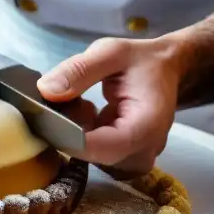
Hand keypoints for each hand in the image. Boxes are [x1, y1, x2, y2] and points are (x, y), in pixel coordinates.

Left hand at [36, 36, 188, 174]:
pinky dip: (81, 131)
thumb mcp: (110, 52)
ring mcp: (131, 161)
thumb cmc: (141, 61)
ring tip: (83, 101)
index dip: (66, 134)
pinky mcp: (121, 160)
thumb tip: (46, 91)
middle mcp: (141, 153)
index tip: (45, 112)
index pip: (98, 148)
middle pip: (89, 153)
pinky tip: (88, 110)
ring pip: (86, 153)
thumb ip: (78, 71)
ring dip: (74, 128)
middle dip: (68, 127)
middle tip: (68, 97)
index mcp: (145, 129)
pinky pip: (90, 151)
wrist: (167, 70)